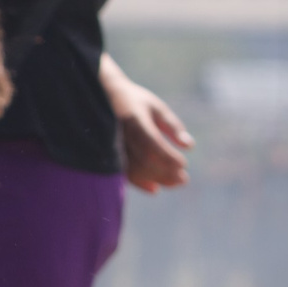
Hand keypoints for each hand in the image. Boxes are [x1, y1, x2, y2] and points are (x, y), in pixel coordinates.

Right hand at [99, 57, 192, 193]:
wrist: (98, 98)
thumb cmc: (133, 101)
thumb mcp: (155, 107)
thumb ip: (172, 126)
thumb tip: (190, 146)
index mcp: (133, 119)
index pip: (152, 144)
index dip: (168, 157)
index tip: (184, 164)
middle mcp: (119, 135)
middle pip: (144, 160)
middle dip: (166, 172)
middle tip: (184, 180)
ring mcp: (109, 147)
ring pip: (134, 170)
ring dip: (156, 179)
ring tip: (174, 183)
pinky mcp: (104, 157)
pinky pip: (123, 174)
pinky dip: (140, 183)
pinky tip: (155, 188)